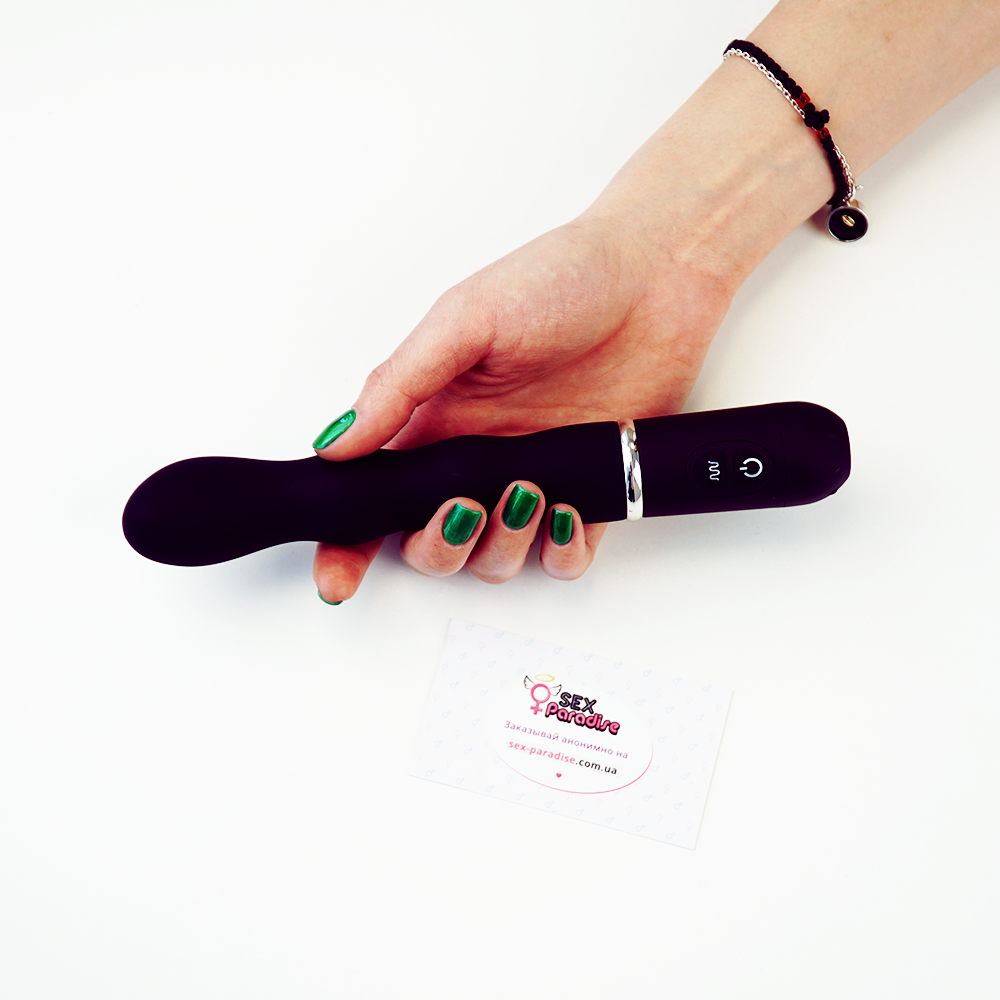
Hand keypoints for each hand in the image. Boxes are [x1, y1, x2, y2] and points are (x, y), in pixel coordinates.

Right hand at [311, 211, 734, 601]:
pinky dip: (560, 553)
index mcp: (433, 420)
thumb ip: (398, 387)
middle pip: (428, 545)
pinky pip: (564, 556)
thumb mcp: (462, 319)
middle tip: (463, 508)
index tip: (336, 576)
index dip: (347, 545)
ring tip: (527, 492)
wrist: (657, 275)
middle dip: (437, 547)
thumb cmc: (559, 279)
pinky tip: (566, 515)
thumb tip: (334, 445)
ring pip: (494, 560)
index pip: (374, 497)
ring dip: (501, 545)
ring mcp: (532, 479)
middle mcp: (476, 458)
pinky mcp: (590, 489)